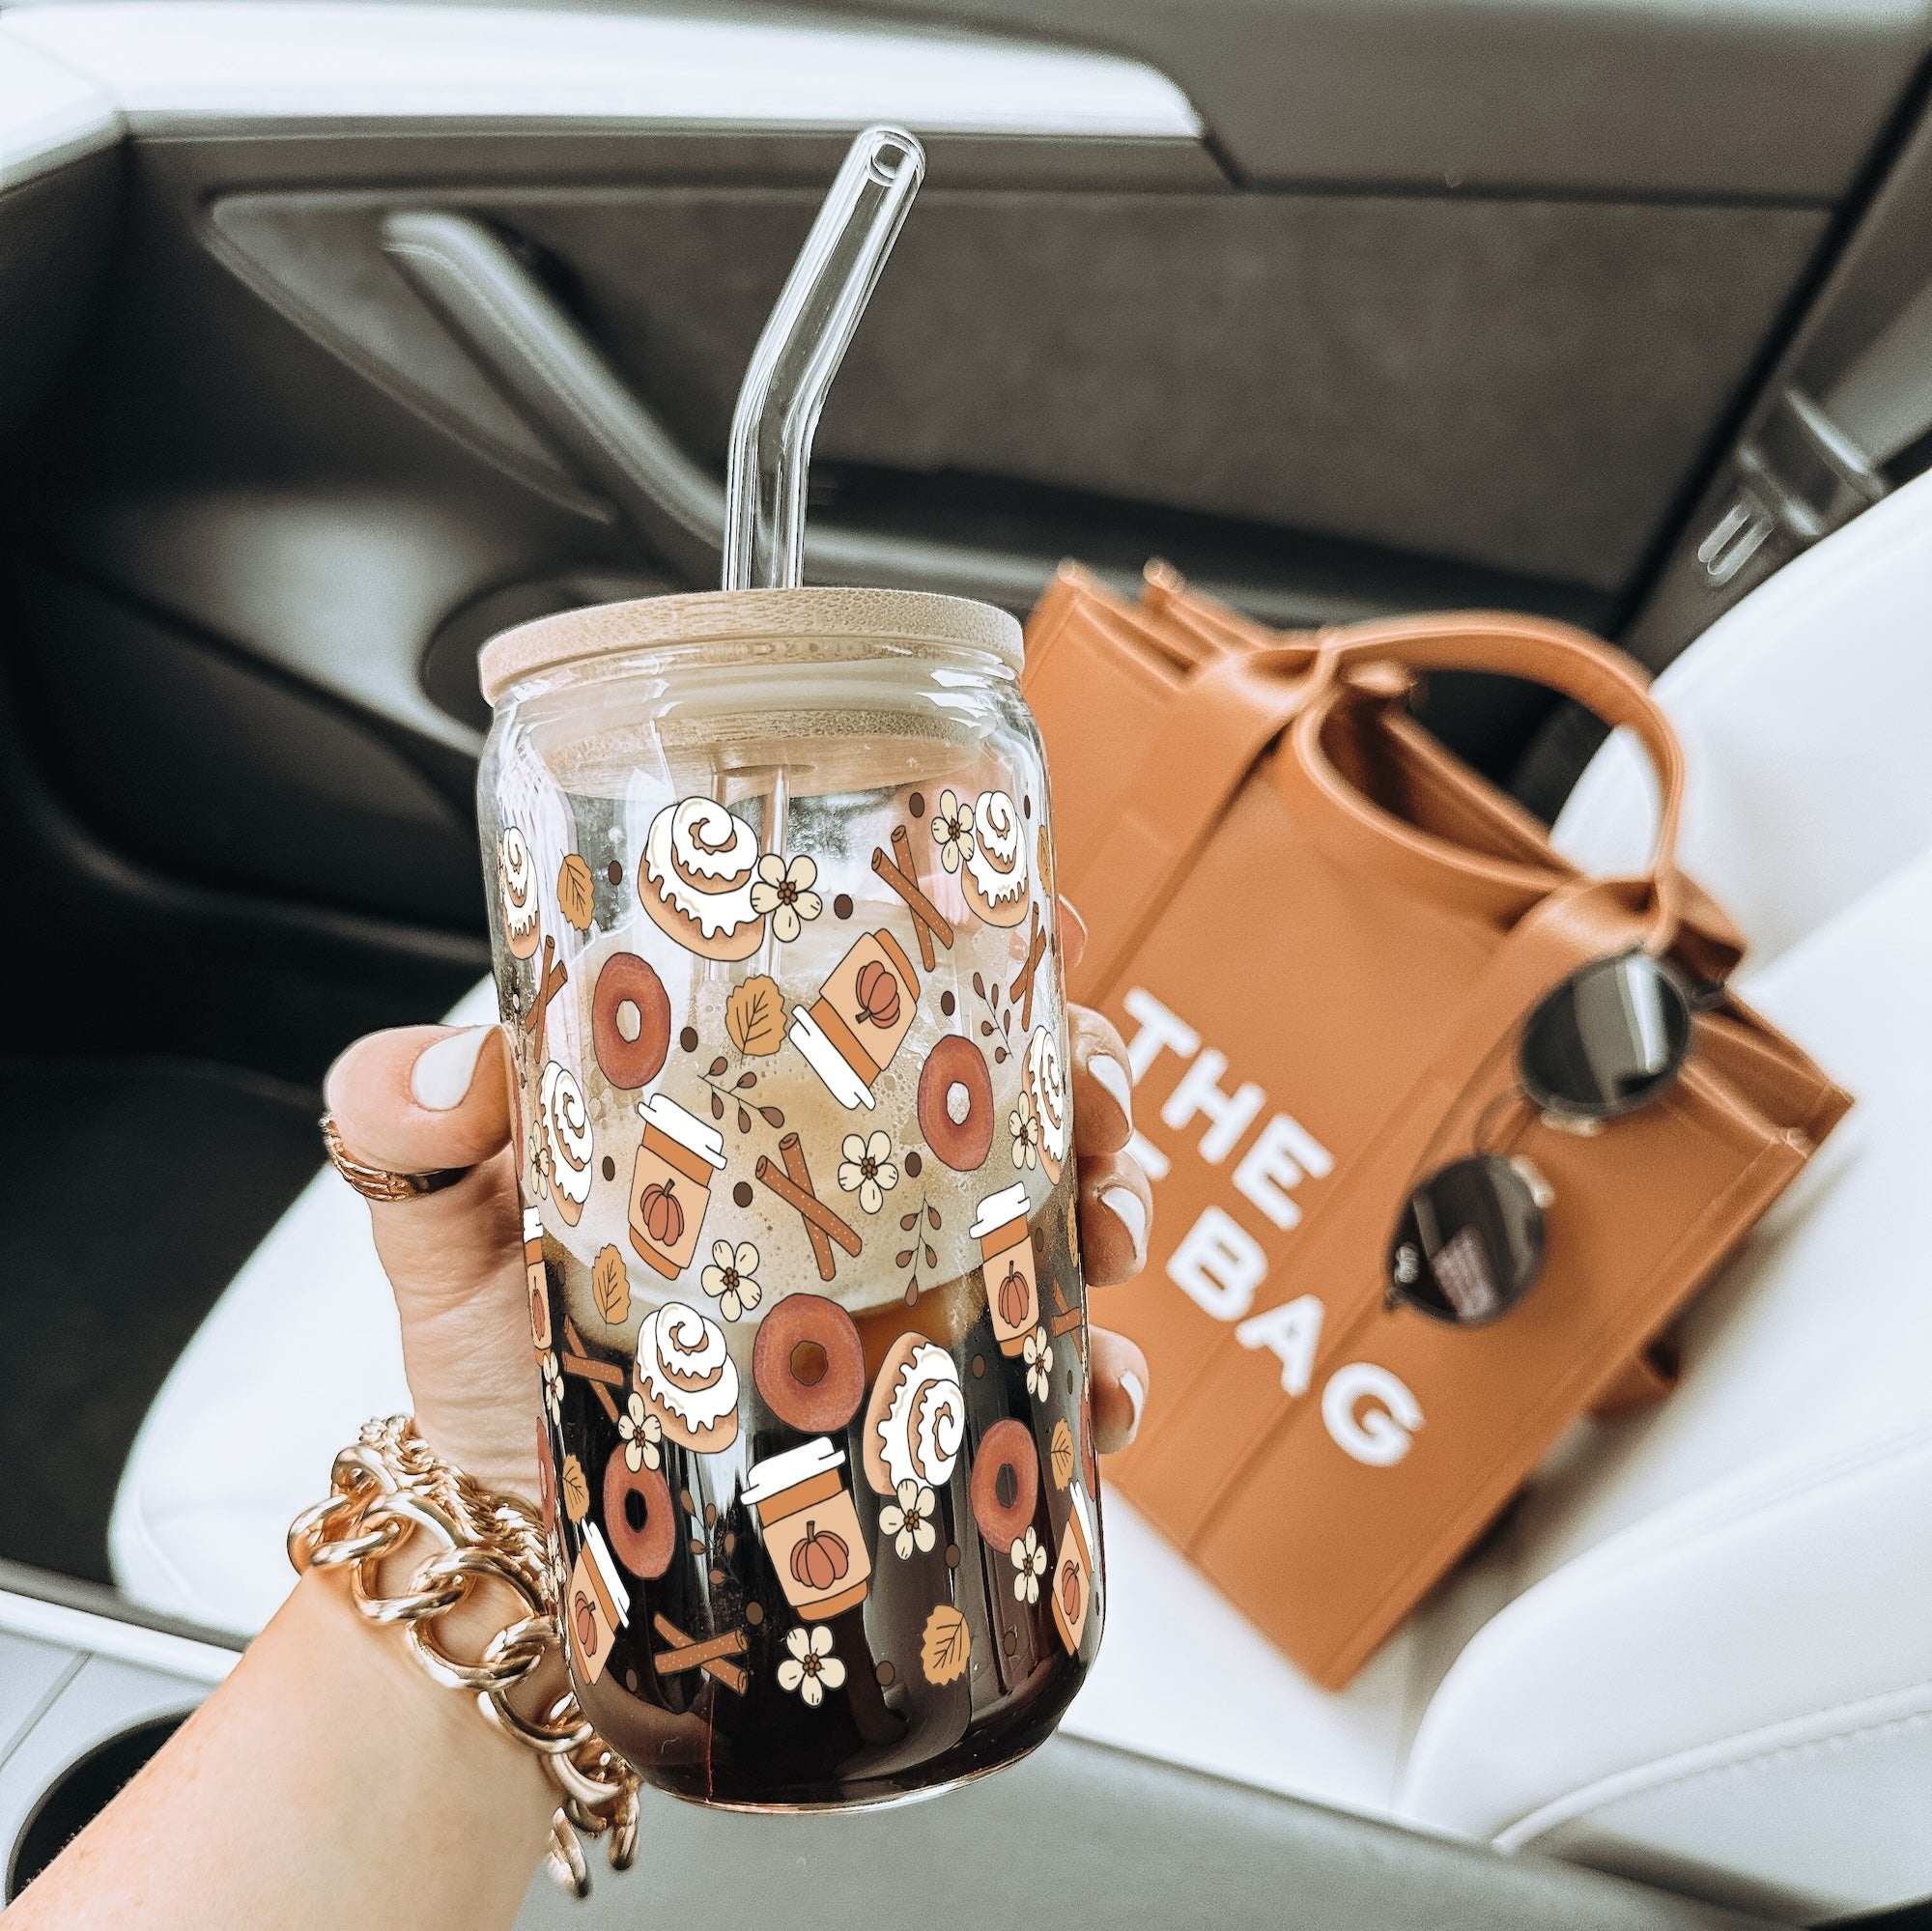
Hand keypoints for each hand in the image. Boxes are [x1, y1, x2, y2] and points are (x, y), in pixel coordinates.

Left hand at [324, 954, 1150, 1500]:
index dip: (972, 932)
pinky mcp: (925, 1403)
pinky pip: (1042, 1375)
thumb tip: (451, 1069)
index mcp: (754, 1105)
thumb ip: (410, 1135)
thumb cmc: (490, 1370)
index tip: (1035, 912)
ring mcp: (900, 1290)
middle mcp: (848, 1183)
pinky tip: (1103, 1386)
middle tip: (1098, 1098)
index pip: (874, 987)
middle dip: (1086, 1069)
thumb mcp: (441, 1235)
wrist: (524, 1550)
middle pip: (1001, 1088)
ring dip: (1115, 1201)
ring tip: (1116, 1226)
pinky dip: (1098, 1372)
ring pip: (1050, 1212)